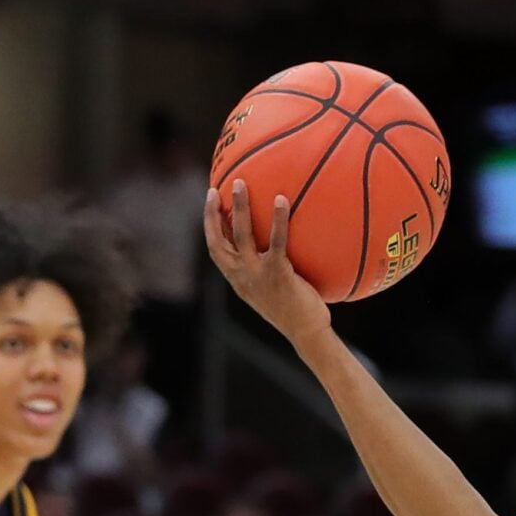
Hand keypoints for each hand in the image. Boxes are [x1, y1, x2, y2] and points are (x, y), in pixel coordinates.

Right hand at [203, 180, 333, 345]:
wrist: (305, 331)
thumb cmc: (293, 309)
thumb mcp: (269, 288)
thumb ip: (261, 268)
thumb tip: (269, 242)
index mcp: (236, 278)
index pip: (214, 248)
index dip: (210, 223)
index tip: (211, 199)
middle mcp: (241, 275)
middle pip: (219, 239)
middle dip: (214, 212)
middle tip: (218, 187)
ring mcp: (257, 274)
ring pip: (242, 234)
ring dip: (239, 207)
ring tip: (242, 183)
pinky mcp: (277, 273)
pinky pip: (277, 241)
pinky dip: (279, 219)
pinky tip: (282, 200)